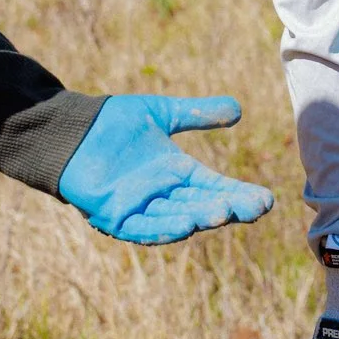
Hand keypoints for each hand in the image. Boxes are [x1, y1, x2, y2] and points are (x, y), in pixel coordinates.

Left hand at [58, 94, 275, 244]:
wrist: (70, 129)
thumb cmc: (112, 122)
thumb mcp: (162, 113)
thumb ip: (196, 114)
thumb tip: (238, 109)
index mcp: (178, 172)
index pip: (216, 187)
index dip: (240, 195)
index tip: (267, 201)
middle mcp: (164, 194)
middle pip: (202, 205)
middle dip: (228, 208)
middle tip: (253, 208)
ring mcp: (140, 206)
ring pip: (177, 218)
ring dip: (199, 218)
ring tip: (222, 214)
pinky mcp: (115, 215)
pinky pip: (143, 228)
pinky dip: (164, 228)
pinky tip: (185, 225)